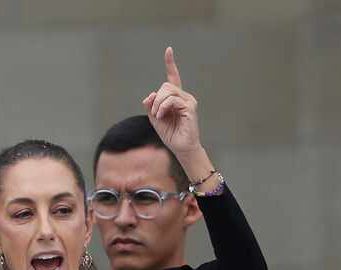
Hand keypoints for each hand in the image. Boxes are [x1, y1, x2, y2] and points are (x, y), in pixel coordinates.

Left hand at [142, 47, 203, 161]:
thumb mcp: (155, 119)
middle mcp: (184, 96)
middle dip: (156, 99)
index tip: (168, 50)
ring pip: (168, 91)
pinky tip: (161, 116)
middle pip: (166, 86)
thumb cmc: (170, 134)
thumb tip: (149, 95)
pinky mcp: (190, 107)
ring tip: (158, 116)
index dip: (170, 63)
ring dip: (158, 104)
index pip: (173, 77)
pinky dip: (163, 107)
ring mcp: (188, 101)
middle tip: (155, 113)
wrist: (181, 148)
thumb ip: (151, 106)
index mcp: (176, 98)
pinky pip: (172, 100)